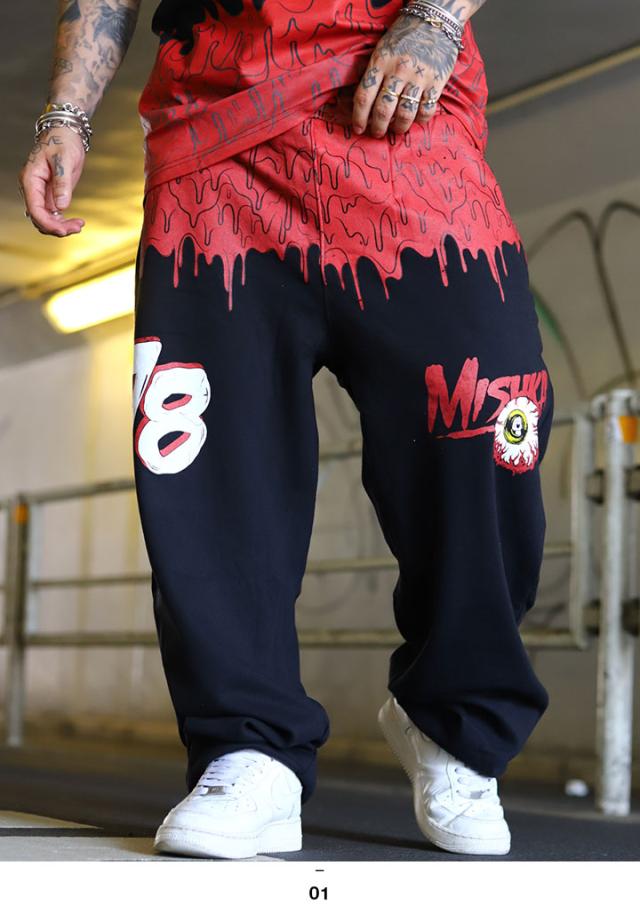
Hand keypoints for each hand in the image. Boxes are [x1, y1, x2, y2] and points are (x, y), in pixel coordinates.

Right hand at [18, 127, 86, 236]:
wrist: (66, 133)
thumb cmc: (62, 141)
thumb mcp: (64, 160)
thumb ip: (62, 183)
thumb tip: (61, 206)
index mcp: (31, 179)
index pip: (34, 209)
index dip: (48, 223)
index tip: (64, 230)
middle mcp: (33, 189)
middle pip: (39, 218)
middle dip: (57, 227)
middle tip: (77, 227)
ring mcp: (41, 193)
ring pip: (46, 219)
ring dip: (61, 227)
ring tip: (79, 225)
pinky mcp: (51, 195)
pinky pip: (53, 215)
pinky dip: (64, 222)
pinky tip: (77, 222)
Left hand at [352, 14, 459, 137]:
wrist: (435, 20)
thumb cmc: (404, 36)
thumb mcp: (382, 49)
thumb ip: (373, 72)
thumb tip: (363, 102)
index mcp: (381, 61)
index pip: (364, 96)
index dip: (358, 117)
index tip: (358, 128)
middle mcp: (398, 70)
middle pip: (383, 110)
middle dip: (377, 128)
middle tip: (377, 133)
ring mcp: (419, 77)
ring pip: (405, 114)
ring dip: (399, 128)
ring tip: (397, 129)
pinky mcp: (437, 81)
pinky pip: (426, 110)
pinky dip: (420, 120)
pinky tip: (416, 119)